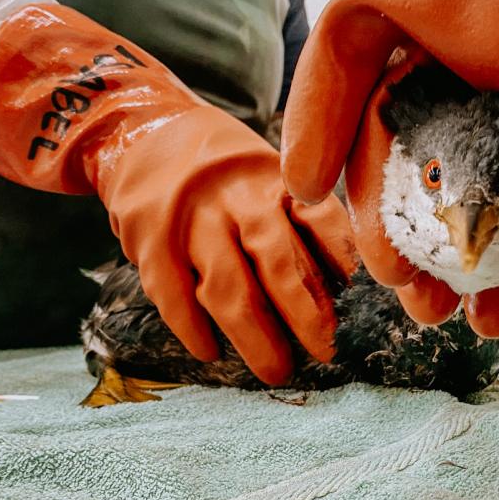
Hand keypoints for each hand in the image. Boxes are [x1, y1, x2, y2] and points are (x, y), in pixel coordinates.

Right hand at [0, 5, 355, 384]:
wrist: (142, 130)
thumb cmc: (225, 170)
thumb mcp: (269, 175)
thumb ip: (304, 221)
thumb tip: (345, 289)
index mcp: (275, 178)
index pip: (320, 222)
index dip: (343, 267)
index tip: (357, 307)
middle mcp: (235, 195)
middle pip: (277, 263)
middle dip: (307, 317)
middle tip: (326, 354)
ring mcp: (189, 218)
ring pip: (227, 288)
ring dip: (255, 338)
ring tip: (276, 369)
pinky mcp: (148, 239)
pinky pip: (173, 295)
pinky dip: (193, 329)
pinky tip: (212, 353)